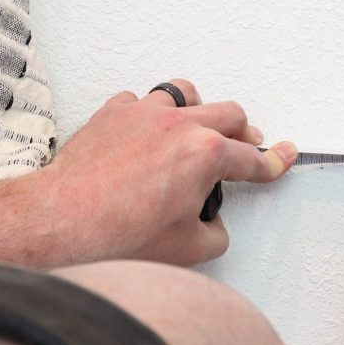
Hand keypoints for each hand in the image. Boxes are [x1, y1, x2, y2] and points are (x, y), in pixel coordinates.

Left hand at [17, 78, 296, 265]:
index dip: (273, 162)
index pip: (252, 159)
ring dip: (200, 110)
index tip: (282, 156)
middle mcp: (178, 125)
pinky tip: (148, 131)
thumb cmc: (116, 234)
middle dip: (244, 132)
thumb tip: (210, 226)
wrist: (61, 221)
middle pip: (229, 114)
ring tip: (198, 126)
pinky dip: (152, 113)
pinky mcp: (111, 113)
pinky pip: (141, 100)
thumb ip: (213, 234)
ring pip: (186, 93)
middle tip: (245, 147)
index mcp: (205, 155)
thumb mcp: (186, 251)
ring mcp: (143, 113)